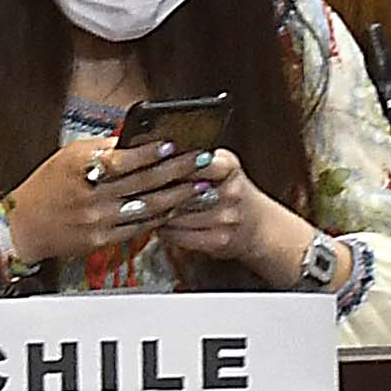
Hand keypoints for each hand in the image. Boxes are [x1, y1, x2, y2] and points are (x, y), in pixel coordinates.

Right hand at [0, 132, 211, 268]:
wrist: (25, 226)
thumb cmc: (48, 185)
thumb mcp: (69, 155)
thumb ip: (103, 148)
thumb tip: (137, 139)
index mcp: (81, 168)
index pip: (123, 159)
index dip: (151, 152)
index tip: (174, 143)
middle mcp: (92, 196)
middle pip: (143, 182)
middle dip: (177, 171)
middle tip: (201, 161)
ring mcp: (99, 221)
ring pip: (147, 207)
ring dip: (178, 196)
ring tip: (199, 185)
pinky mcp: (103, 240)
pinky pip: (139, 228)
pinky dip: (161, 217)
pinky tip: (176, 207)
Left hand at [140, 149, 315, 280]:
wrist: (258, 226)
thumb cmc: (231, 190)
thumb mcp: (223, 165)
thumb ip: (197, 158)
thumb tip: (157, 150)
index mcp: (229, 167)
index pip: (194, 161)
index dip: (167, 163)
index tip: (146, 163)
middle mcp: (230, 192)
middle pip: (181, 190)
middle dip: (155, 190)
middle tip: (132, 187)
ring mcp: (225, 218)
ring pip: (177, 215)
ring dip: (155, 212)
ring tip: (139, 206)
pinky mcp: (218, 241)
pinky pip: (181, 236)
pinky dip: (164, 230)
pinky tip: (155, 223)